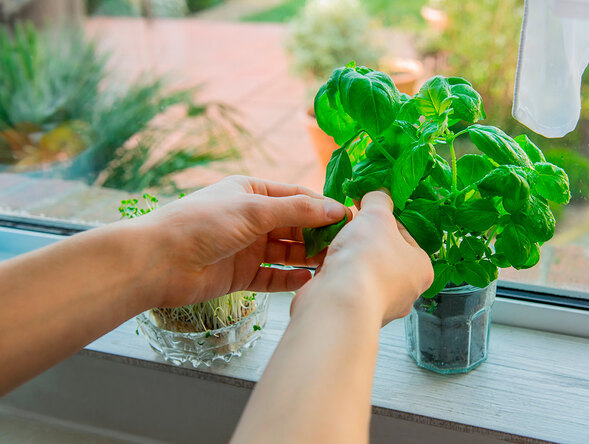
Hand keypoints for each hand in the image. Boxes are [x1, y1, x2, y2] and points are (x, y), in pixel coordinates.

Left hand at [134, 176, 351, 306]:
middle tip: (346, 247)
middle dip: (318, 235)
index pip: (297, 197)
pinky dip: (289, 279)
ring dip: (308, 258)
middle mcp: (251, 219)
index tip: (350, 220)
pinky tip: (308, 280)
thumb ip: (297, 210)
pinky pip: (272, 276)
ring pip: (286, 252)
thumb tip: (336, 208)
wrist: (157, 262)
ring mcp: (246, 247)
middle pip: (295, 226)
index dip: (323, 208)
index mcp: (252, 193)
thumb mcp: (253, 210)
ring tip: (333, 265)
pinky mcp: (240, 275)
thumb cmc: (200, 224)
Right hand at [291, 191, 432, 325]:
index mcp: (422, 269)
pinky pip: (346, 285)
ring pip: (363, 270)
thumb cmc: (367, 260)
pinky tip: (327, 263)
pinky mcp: (354, 312)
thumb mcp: (377, 215)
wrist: (338, 301)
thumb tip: (379, 193)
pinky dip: (337, 274)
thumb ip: (380, 200)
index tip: (367, 208)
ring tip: (335, 243)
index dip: (384, 217)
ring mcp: (379, 305)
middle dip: (365, 237)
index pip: (405, 234)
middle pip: (384, 252)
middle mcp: (405, 291)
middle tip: (351, 225)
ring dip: (349, 256)